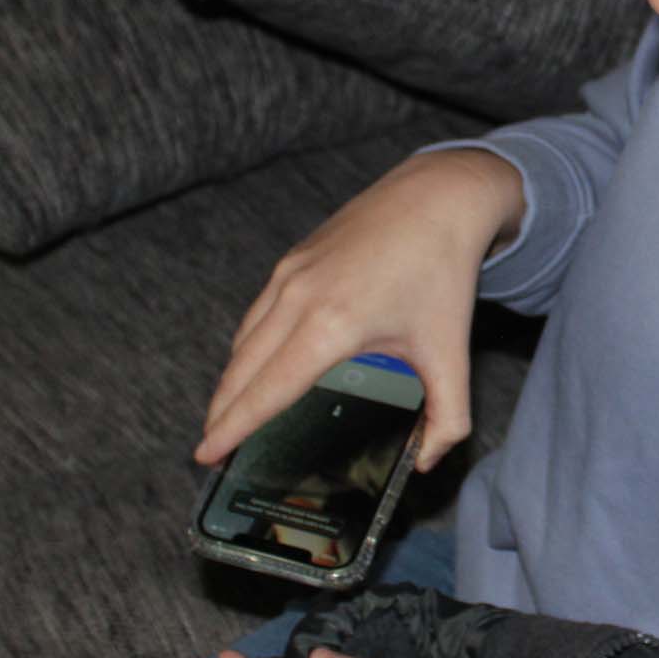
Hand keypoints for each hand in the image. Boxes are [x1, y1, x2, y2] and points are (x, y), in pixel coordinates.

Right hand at [197, 148, 524, 470]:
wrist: (438, 196)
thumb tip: (427, 461)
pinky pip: (256, 314)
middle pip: (241, 370)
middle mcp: (299, 298)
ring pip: (244, 341)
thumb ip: (449, 418)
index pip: (267, 391)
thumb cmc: (443, 272)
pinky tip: (255, 366)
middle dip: (221, 413)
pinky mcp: (292, 259)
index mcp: (331, 327)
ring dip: (231, 381)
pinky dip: (247, 347)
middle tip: (210, 450)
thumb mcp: (452, 353)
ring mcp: (290, 274)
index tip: (206, 455)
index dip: (233, 428)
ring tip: (229, 415)